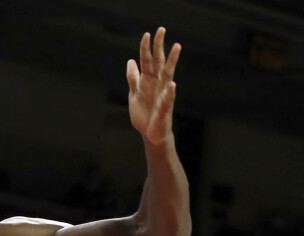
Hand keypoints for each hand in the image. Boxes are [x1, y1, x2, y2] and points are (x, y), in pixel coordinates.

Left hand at [127, 27, 181, 144]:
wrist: (150, 133)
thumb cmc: (143, 113)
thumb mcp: (134, 94)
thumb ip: (133, 78)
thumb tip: (131, 61)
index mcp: (148, 81)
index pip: (147, 61)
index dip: (146, 49)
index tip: (147, 34)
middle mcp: (157, 84)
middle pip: (158, 62)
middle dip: (159, 47)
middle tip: (161, 30)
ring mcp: (162, 95)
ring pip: (168, 75)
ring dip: (172, 61)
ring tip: (176, 47)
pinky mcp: (165, 109)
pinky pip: (168, 99)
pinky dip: (170, 92)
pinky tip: (172, 85)